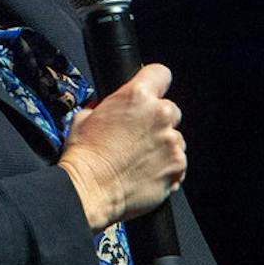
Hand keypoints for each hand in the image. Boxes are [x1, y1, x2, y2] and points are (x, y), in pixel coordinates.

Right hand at [58, 63, 185, 232]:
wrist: (90, 191)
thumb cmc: (85, 157)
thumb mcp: (84, 116)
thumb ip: (105, 105)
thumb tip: (108, 106)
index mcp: (136, 96)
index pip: (160, 73)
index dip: (155, 83)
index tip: (153, 92)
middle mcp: (159, 115)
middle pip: (170, 109)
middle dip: (157, 121)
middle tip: (138, 137)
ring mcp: (171, 142)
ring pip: (175, 137)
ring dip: (163, 145)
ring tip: (140, 159)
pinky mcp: (177, 166)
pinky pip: (179, 162)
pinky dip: (167, 167)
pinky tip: (146, 173)